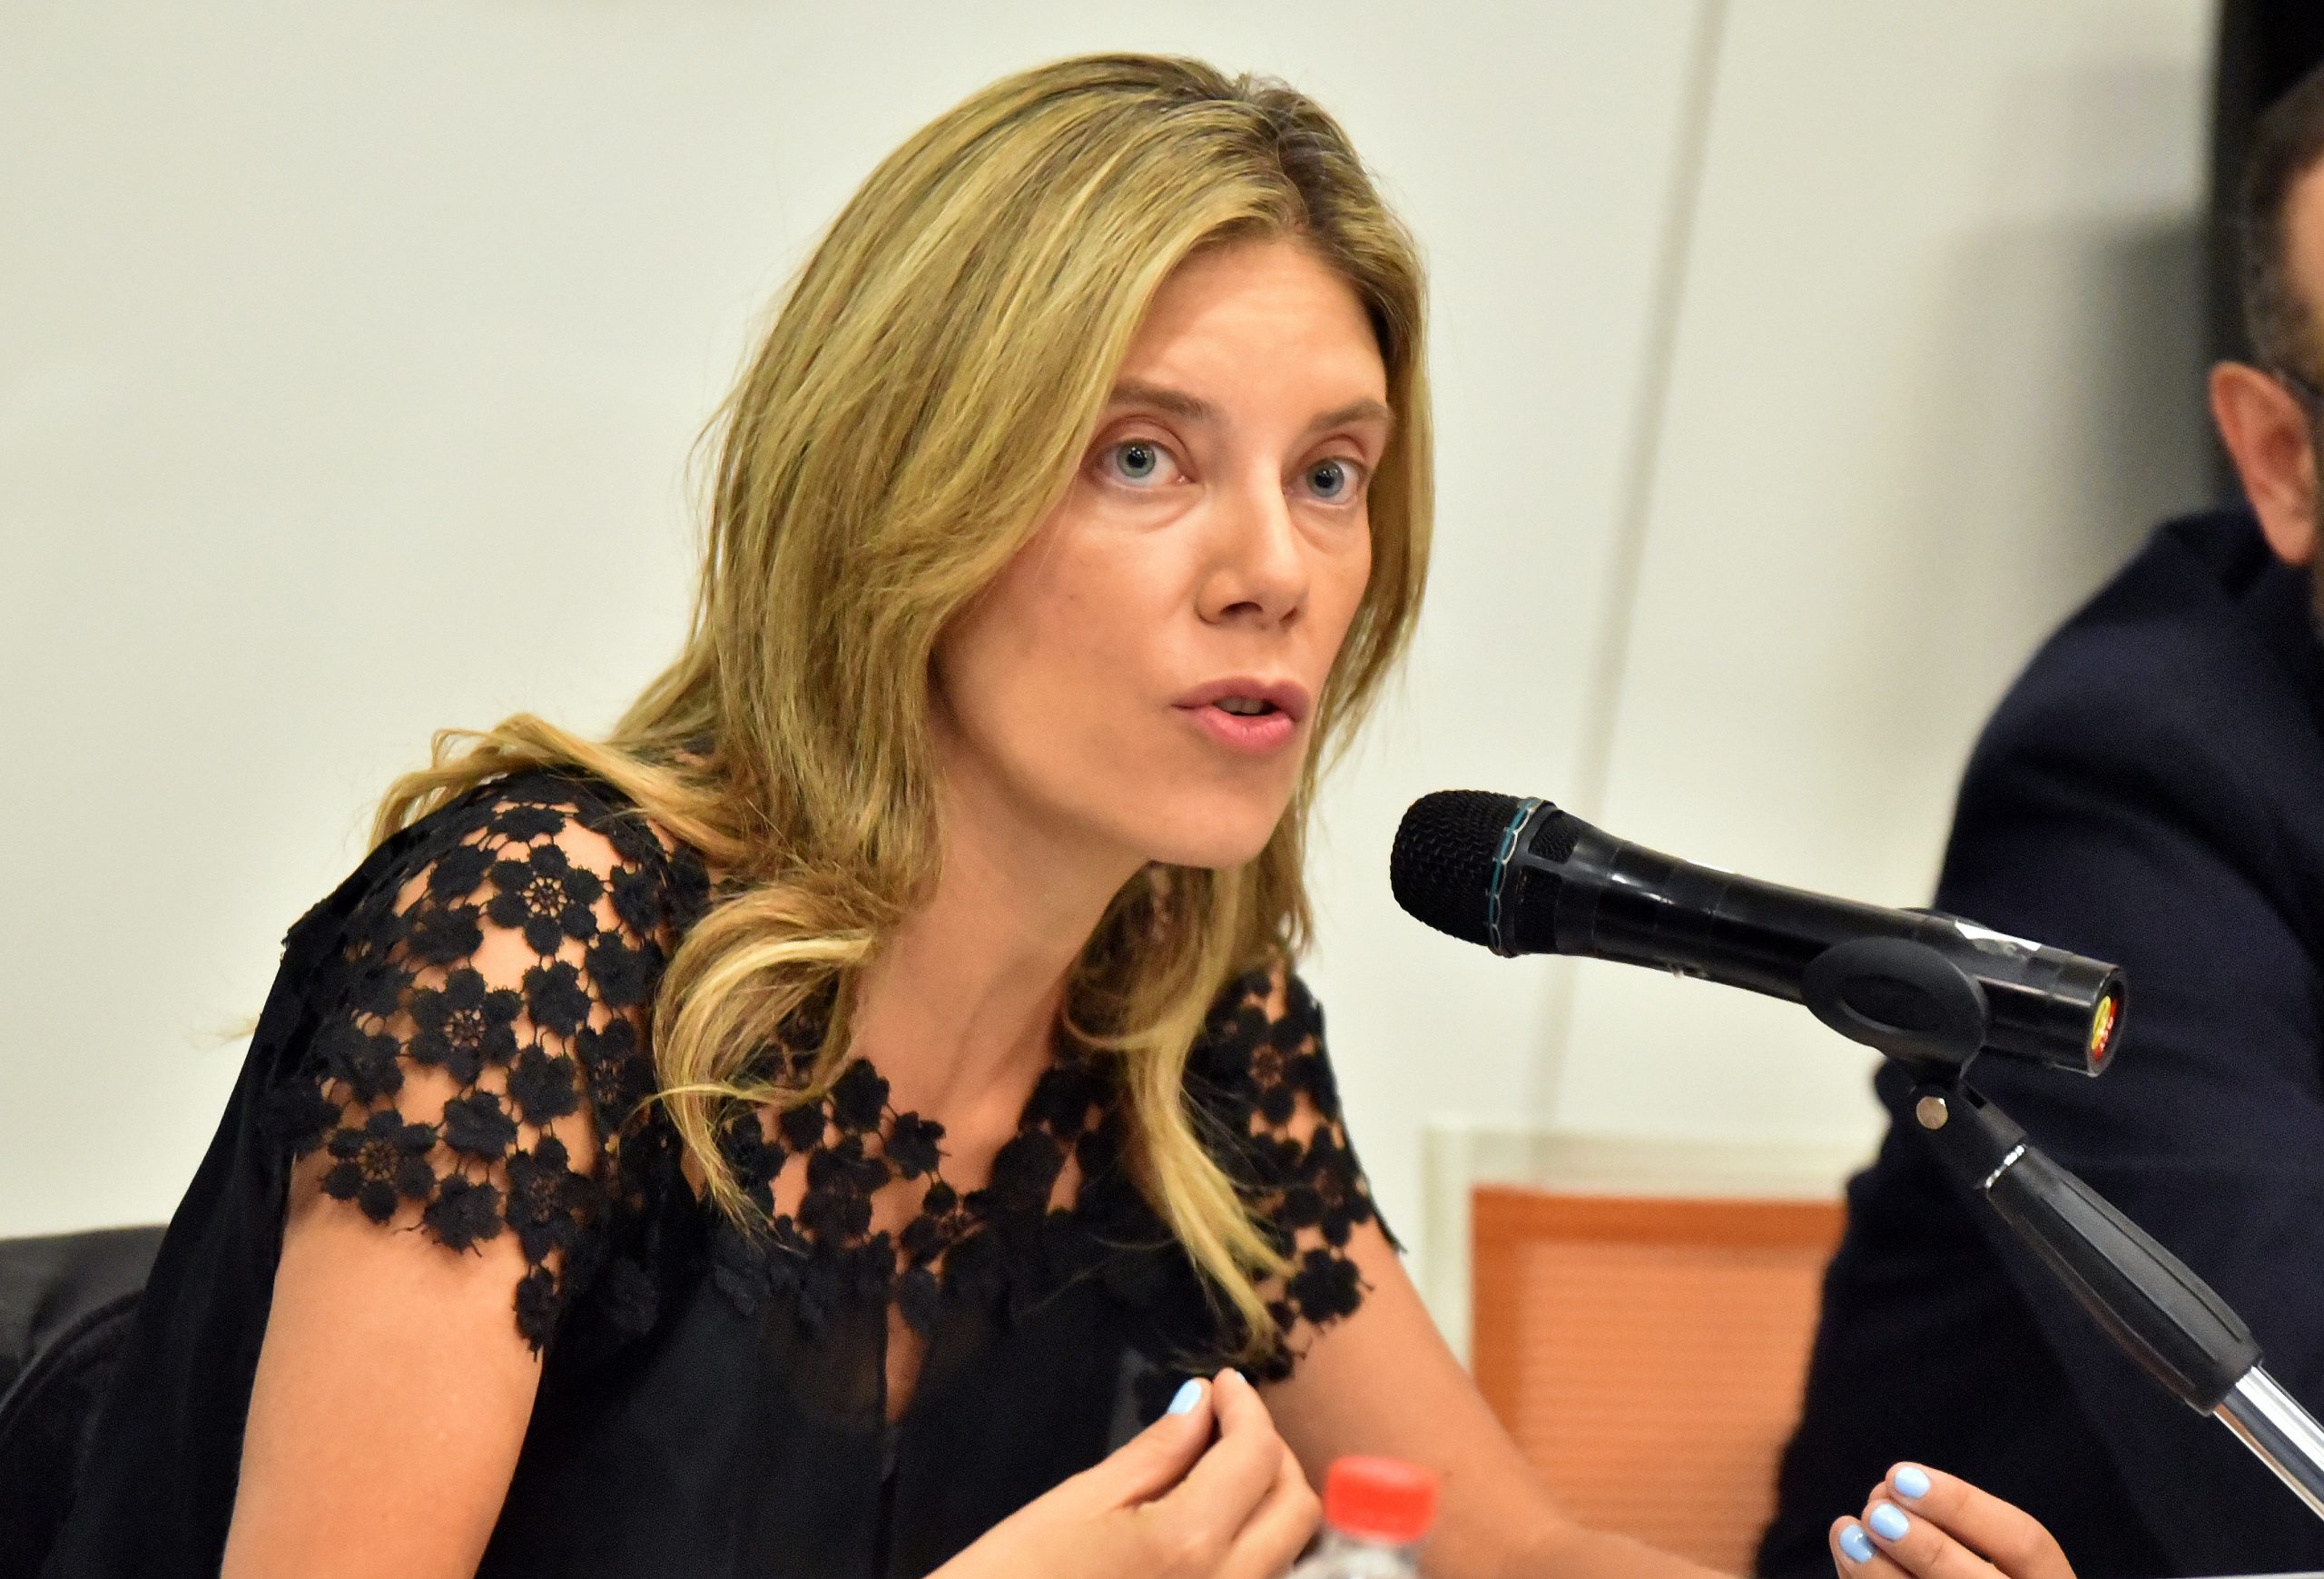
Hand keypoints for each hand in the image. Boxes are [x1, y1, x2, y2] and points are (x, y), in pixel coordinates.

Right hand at [934, 1368, 1319, 1578]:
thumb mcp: (1075, 1503)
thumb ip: (1154, 1454)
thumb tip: (1202, 1404)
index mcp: (1190, 1544)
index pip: (1257, 1455)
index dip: (1246, 1406)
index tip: (1224, 1383)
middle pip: (1296, 1509)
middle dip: (1270, 1453)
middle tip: (1223, 1423)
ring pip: (1284, 1554)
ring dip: (1264, 1502)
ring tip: (1212, 1470)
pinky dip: (1247, 1549)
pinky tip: (1203, 1527)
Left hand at [1829, 1463, 2074, 1578]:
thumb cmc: (1969, 1572)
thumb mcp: (1979, 1554)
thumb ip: (1946, 1530)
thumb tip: (1886, 1500)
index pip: (2027, 1543)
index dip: (1963, 1505)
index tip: (1898, 1474)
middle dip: (1928, 1548)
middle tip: (1874, 1511)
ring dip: (1884, 1576)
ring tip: (1846, 1534)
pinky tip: (1849, 1567)